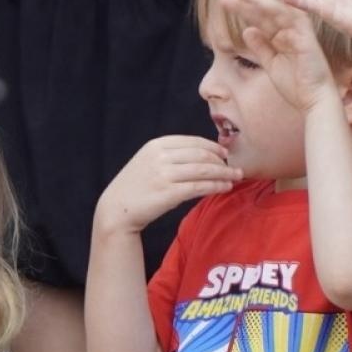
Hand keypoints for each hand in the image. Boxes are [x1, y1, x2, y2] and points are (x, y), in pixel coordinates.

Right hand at [94, 136, 240, 233]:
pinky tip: (224, 187)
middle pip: (202, 155)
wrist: (116, 209)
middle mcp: (161, 157)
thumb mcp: (148, 162)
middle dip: (222, 161)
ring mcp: (164, 175)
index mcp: (156, 146)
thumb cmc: (135, 187)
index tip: (225, 153)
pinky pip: (200, 186)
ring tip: (235, 178)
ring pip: (204, 170)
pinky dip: (216, 186)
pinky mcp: (169, 193)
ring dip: (223, 173)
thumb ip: (170, 156)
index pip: (193, 142)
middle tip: (234, 168)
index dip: (213, 147)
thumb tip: (203, 156)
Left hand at [220, 0, 335, 113]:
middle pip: (267, 14)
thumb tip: (247, 30)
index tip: (228, 2)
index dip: (246, 11)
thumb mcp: (271, 64)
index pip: (261, 21)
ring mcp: (299, 34)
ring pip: (279, 12)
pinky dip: (287, 8)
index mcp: (281, 39)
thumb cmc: (295, 84)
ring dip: (261, 1)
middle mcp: (290, 33)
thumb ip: (260, 47)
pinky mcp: (307, 39)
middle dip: (248, 3)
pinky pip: (297, 19)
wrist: (313, 100)